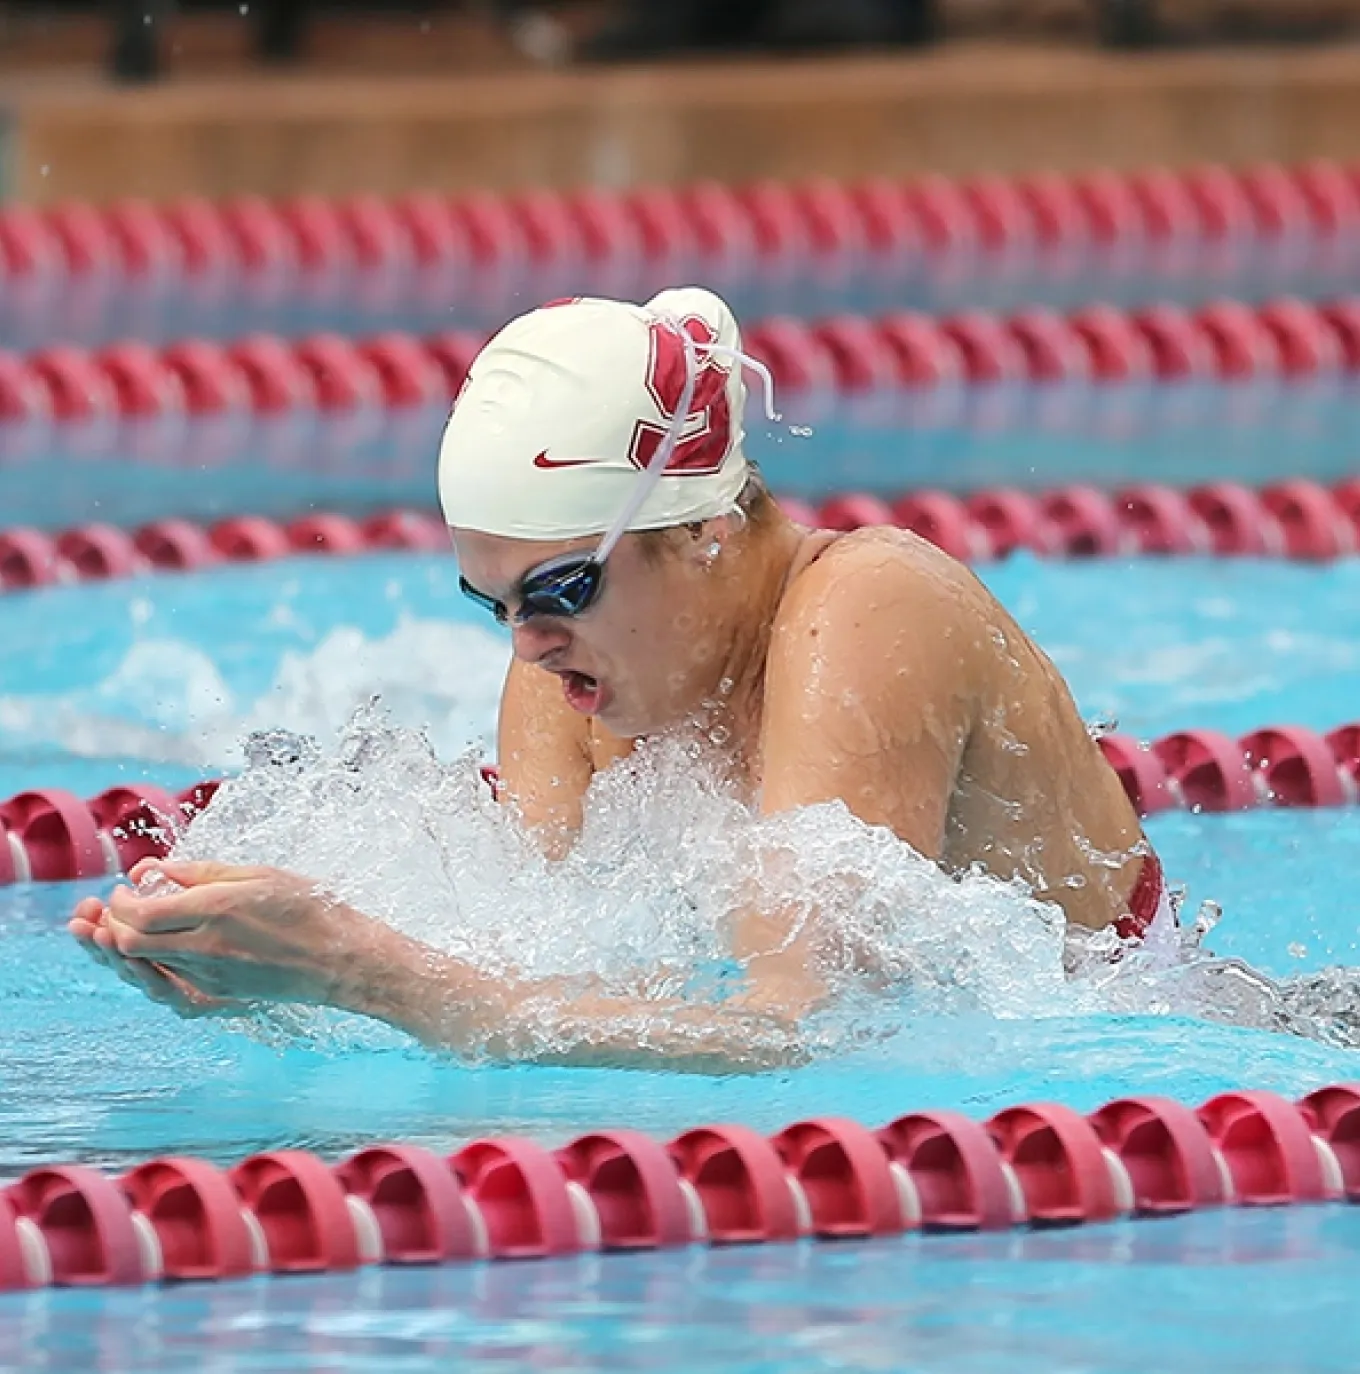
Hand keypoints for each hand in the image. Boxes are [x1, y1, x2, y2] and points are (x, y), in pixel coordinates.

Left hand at [68, 858, 376, 1009]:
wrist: (339, 958)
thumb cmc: (308, 907)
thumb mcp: (258, 874)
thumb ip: (200, 872)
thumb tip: (152, 871)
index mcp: (217, 908)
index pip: (141, 912)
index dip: (121, 901)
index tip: (124, 889)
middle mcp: (207, 946)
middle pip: (131, 943)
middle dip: (111, 925)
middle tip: (115, 908)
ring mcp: (210, 975)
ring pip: (144, 966)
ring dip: (125, 947)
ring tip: (123, 927)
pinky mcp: (218, 993)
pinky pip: (168, 982)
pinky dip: (152, 964)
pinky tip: (157, 949)